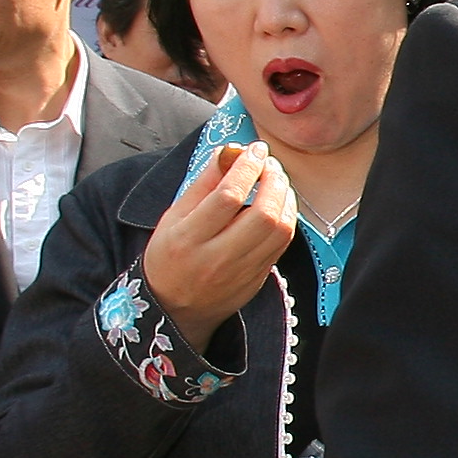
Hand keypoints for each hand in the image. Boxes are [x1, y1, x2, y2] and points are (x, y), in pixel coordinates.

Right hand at [144, 141, 295, 337]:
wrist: (173, 308)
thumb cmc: (169, 256)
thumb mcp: (173, 217)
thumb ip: (202, 185)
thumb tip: (227, 153)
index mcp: (188, 238)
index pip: (227, 197)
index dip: (246, 168)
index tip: (254, 149)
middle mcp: (216, 257)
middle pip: (262, 214)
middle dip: (273, 181)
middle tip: (270, 165)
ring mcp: (241, 271)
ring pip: (279, 230)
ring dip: (285, 198)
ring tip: (277, 180)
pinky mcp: (257, 278)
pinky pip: (282, 244)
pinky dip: (287, 217)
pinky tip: (280, 203)